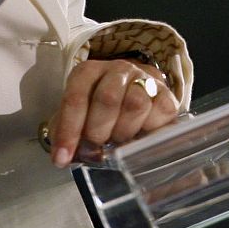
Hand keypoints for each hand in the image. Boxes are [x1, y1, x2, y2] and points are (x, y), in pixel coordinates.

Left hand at [47, 59, 180, 167]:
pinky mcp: (165, 93)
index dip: (69, 130)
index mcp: (88, 72)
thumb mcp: (77, 120)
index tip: (62, 158)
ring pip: (135, 104)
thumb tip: (65, 158)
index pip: (76, 97)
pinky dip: (148, 131)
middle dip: (98, 130)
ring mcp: (144, 78)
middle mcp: (117, 69)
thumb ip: (68, 136)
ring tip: (119, 141)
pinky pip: (160, 111)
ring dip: (123, 131)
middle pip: (107, 98)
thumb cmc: (99, 113)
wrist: (134, 98)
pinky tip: (140, 136)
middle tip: (97, 147)